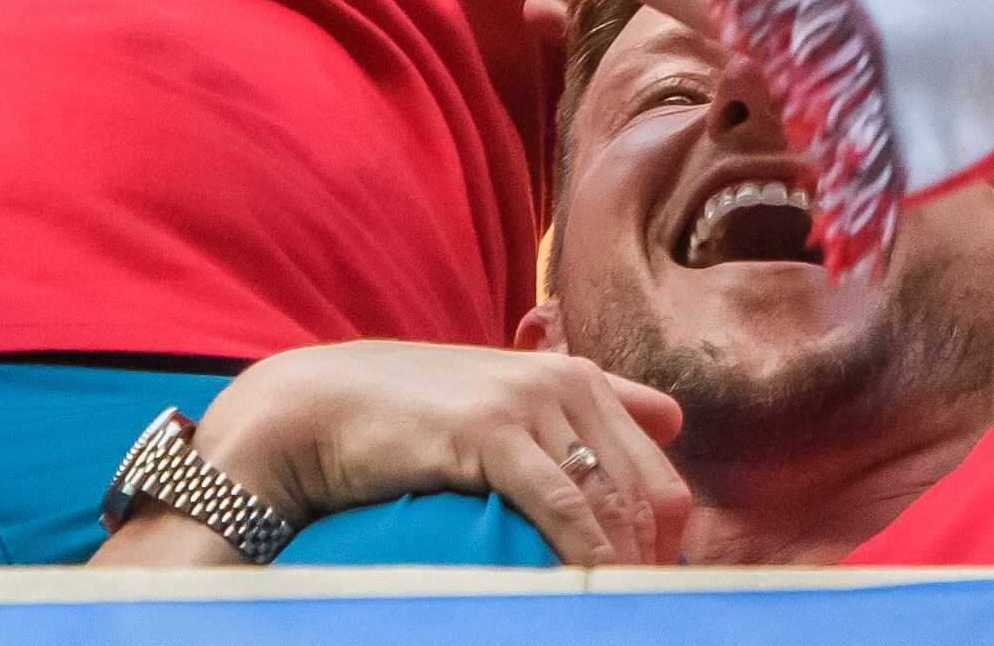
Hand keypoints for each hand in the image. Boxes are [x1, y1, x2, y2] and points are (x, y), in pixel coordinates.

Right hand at [191, 341, 688, 567]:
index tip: (651, 593)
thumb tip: (672, 421)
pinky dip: (585, 554)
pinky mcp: (491, 429)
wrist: (321, 405)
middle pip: (649, 494)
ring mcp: (531, 402)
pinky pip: (562, 504)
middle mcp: (567, 383)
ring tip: (616, 612)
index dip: (668, 545)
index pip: (659, 476)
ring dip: (624, 567)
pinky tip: (587, 590)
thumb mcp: (508, 402)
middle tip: (637, 611)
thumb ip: (588, 407)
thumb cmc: (414, 414)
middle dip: (654, 563)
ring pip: (612, 501)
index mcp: (580, 380)